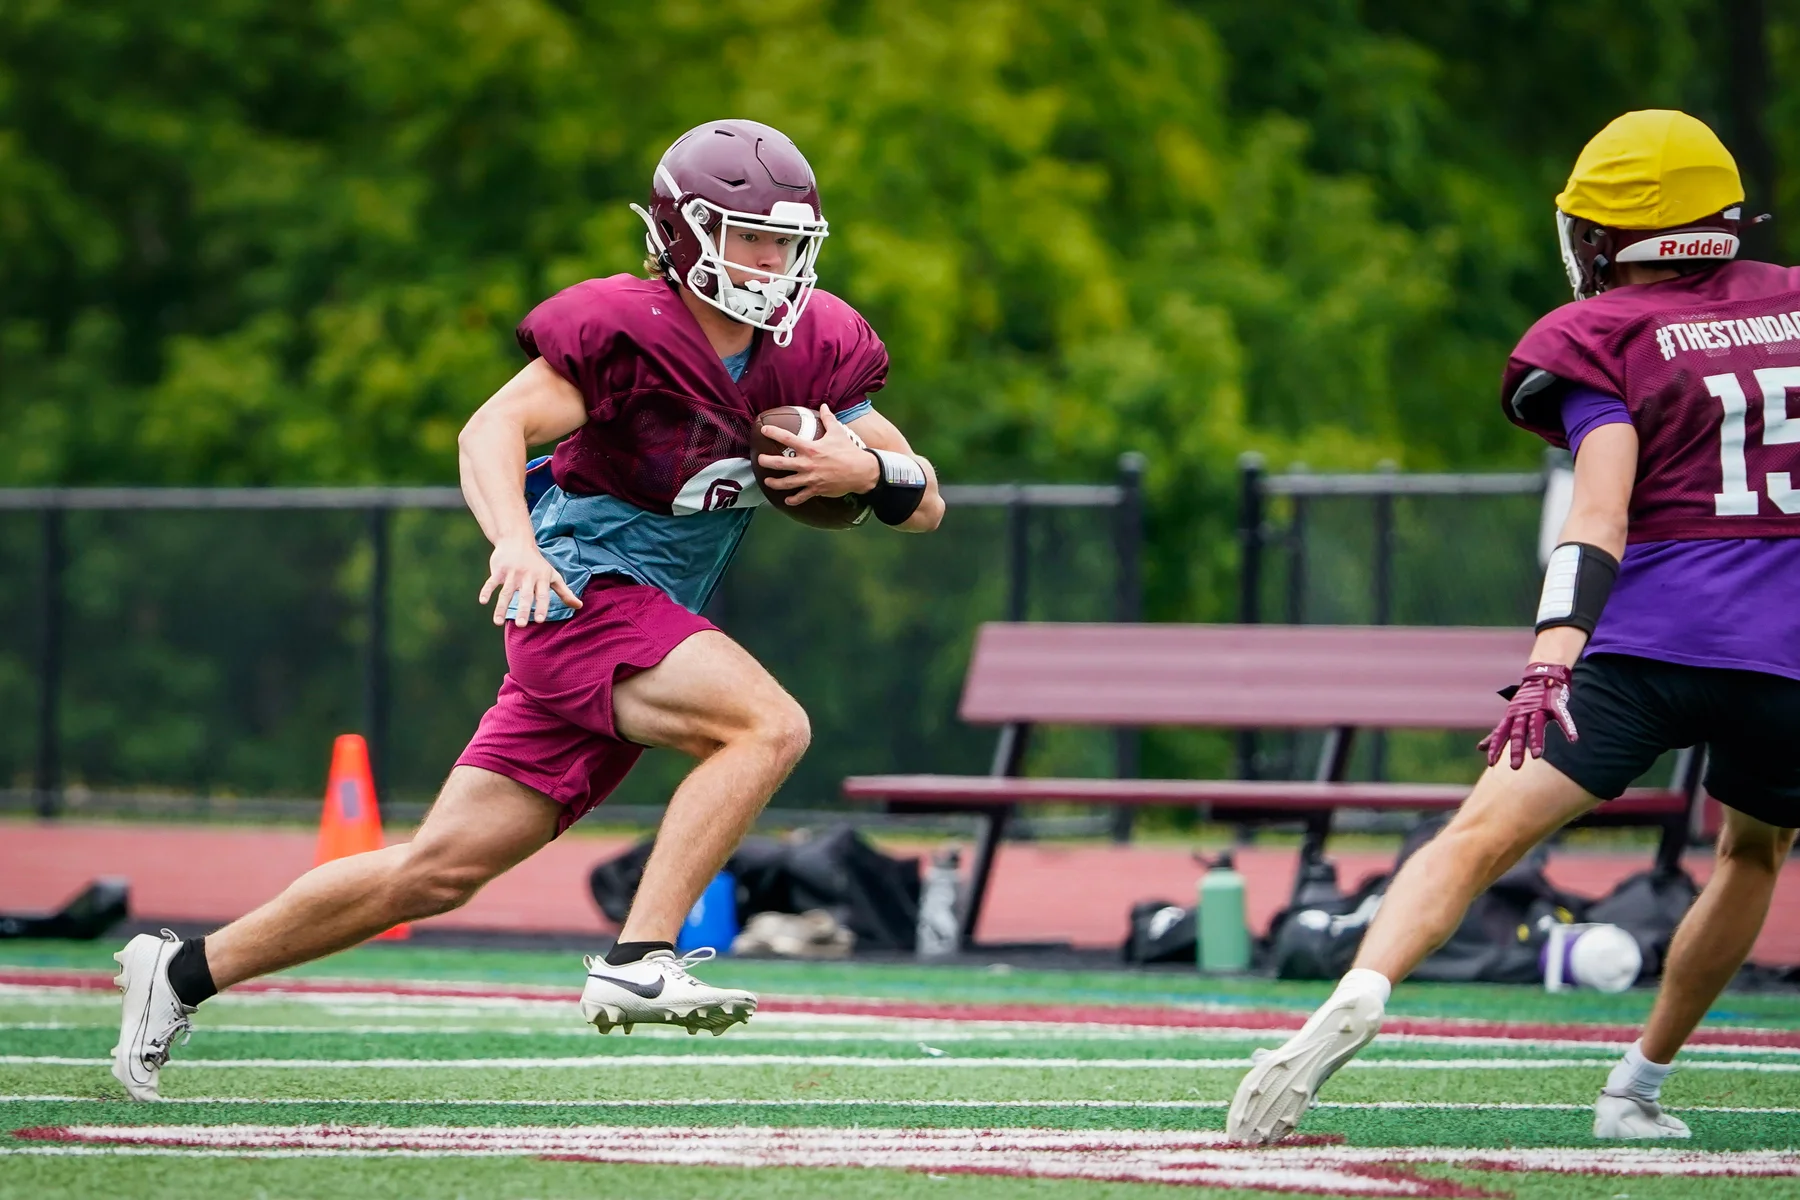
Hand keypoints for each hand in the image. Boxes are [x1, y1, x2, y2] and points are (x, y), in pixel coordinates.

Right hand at [479, 536, 582, 626]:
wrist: (517, 541)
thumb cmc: (538, 563)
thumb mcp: (553, 575)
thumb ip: (565, 592)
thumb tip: (580, 606)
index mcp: (541, 579)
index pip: (542, 595)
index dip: (541, 607)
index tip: (539, 621)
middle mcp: (527, 577)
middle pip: (525, 596)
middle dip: (523, 610)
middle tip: (521, 625)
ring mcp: (512, 573)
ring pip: (506, 592)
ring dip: (501, 607)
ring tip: (497, 622)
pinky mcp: (499, 570)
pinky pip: (492, 582)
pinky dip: (487, 591)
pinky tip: (483, 601)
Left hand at [756, 406, 879, 504]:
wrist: (861, 471)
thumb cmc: (848, 451)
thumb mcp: (838, 432)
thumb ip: (828, 419)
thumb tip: (824, 406)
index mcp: (810, 448)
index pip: (786, 438)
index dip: (773, 433)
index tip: (764, 430)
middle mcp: (806, 464)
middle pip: (780, 463)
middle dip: (767, 462)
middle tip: (760, 460)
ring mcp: (810, 478)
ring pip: (786, 483)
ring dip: (775, 483)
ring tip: (768, 482)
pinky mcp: (816, 490)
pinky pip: (801, 497)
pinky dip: (793, 500)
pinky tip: (787, 500)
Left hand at [1478, 661, 1576, 769]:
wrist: (1542, 676)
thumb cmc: (1524, 702)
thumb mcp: (1508, 717)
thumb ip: (1497, 734)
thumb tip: (1479, 748)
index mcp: (1511, 717)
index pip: (1500, 733)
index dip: (1495, 747)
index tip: (1491, 763)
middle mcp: (1523, 713)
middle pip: (1517, 732)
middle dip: (1516, 749)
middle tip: (1515, 767)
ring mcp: (1539, 708)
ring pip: (1536, 726)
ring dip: (1537, 741)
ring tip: (1537, 756)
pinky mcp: (1555, 704)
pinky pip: (1562, 716)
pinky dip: (1568, 727)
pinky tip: (1573, 739)